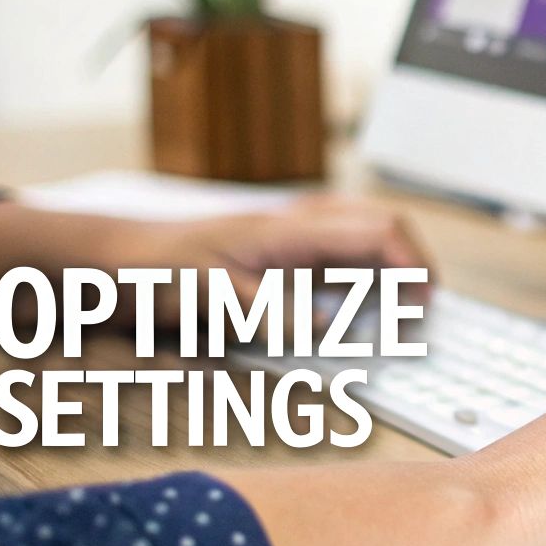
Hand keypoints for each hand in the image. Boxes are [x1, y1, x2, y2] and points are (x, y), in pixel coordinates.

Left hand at [106, 194, 434, 321]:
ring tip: (404, 308)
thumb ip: (270, 311)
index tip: (423, 304)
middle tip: (424, 309)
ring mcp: (299, 229)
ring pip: (372, 234)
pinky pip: (348, 250)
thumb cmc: (160, 271)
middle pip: (387, 225)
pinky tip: (364, 303)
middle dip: (415, 264)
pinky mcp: (290, 245)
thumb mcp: (212, 297)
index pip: (380, 232)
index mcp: (294, 228)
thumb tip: (328, 325)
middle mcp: (304, 220)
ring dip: (395, 266)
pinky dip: (370, 273)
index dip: (413, 266)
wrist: (121, 257)